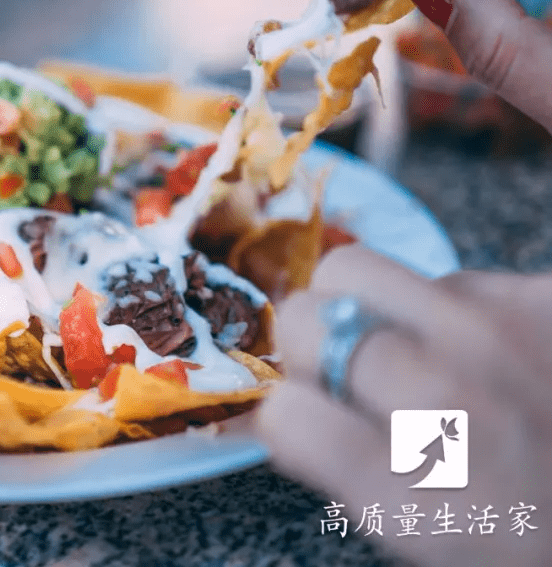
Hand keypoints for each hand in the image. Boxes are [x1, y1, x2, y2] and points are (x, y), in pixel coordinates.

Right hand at [256, 246, 551, 566]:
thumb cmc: (536, 533)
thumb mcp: (429, 535)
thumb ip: (350, 468)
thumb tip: (292, 405)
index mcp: (409, 490)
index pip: (282, 413)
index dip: (288, 415)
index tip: (312, 421)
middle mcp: (445, 398)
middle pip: (305, 315)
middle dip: (311, 340)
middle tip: (351, 371)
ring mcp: (499, 332)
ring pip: (365, 272)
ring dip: (379, 312)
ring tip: (433, 358)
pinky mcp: (548, 294)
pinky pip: (458, 275)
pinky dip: (461, 309)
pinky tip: (505, 355)